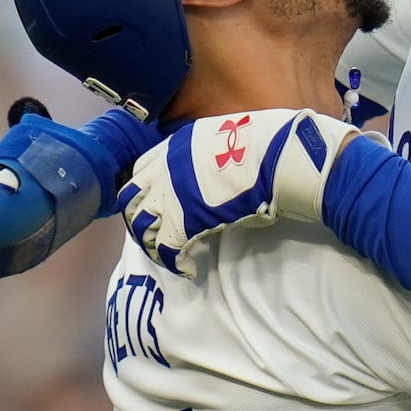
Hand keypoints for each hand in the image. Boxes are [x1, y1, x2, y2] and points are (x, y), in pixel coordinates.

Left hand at [116, 108, 359, 277]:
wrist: (279, 160)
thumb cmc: (266, 148)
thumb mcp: (227, 141)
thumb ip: (208, 156)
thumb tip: (211, 173)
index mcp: (177, 145)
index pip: (140, 170)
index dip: (145, 190)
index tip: (157, 206)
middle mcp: (166, 168)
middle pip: (131, 198)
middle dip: (140, 219)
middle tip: (156, 236)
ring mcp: (171, 195)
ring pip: (142, 226)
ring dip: (153, 244)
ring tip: (169, 255)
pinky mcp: (183, 222)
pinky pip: (166, 249)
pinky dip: (174, 263)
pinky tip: (189, 270)